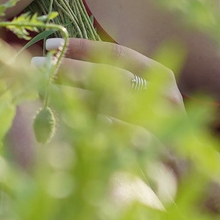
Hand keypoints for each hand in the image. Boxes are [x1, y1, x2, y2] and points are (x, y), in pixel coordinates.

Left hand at [9, 38, 183, 168]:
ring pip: (109, 102)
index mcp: (160, 75)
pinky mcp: (153, 150)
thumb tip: (61, 62)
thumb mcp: (140, 100)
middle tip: (38, 66)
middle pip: (108, 75)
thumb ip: (111, 81)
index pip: (116, 53)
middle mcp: (163, 95)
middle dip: (70, 69)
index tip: (49, 44)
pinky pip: (115, 133)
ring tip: (42, 89)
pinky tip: (63, 119)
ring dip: (71, 95)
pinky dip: (87, 124)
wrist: (182, 175)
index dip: (81, 47)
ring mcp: (161, 123)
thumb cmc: (153, 131)